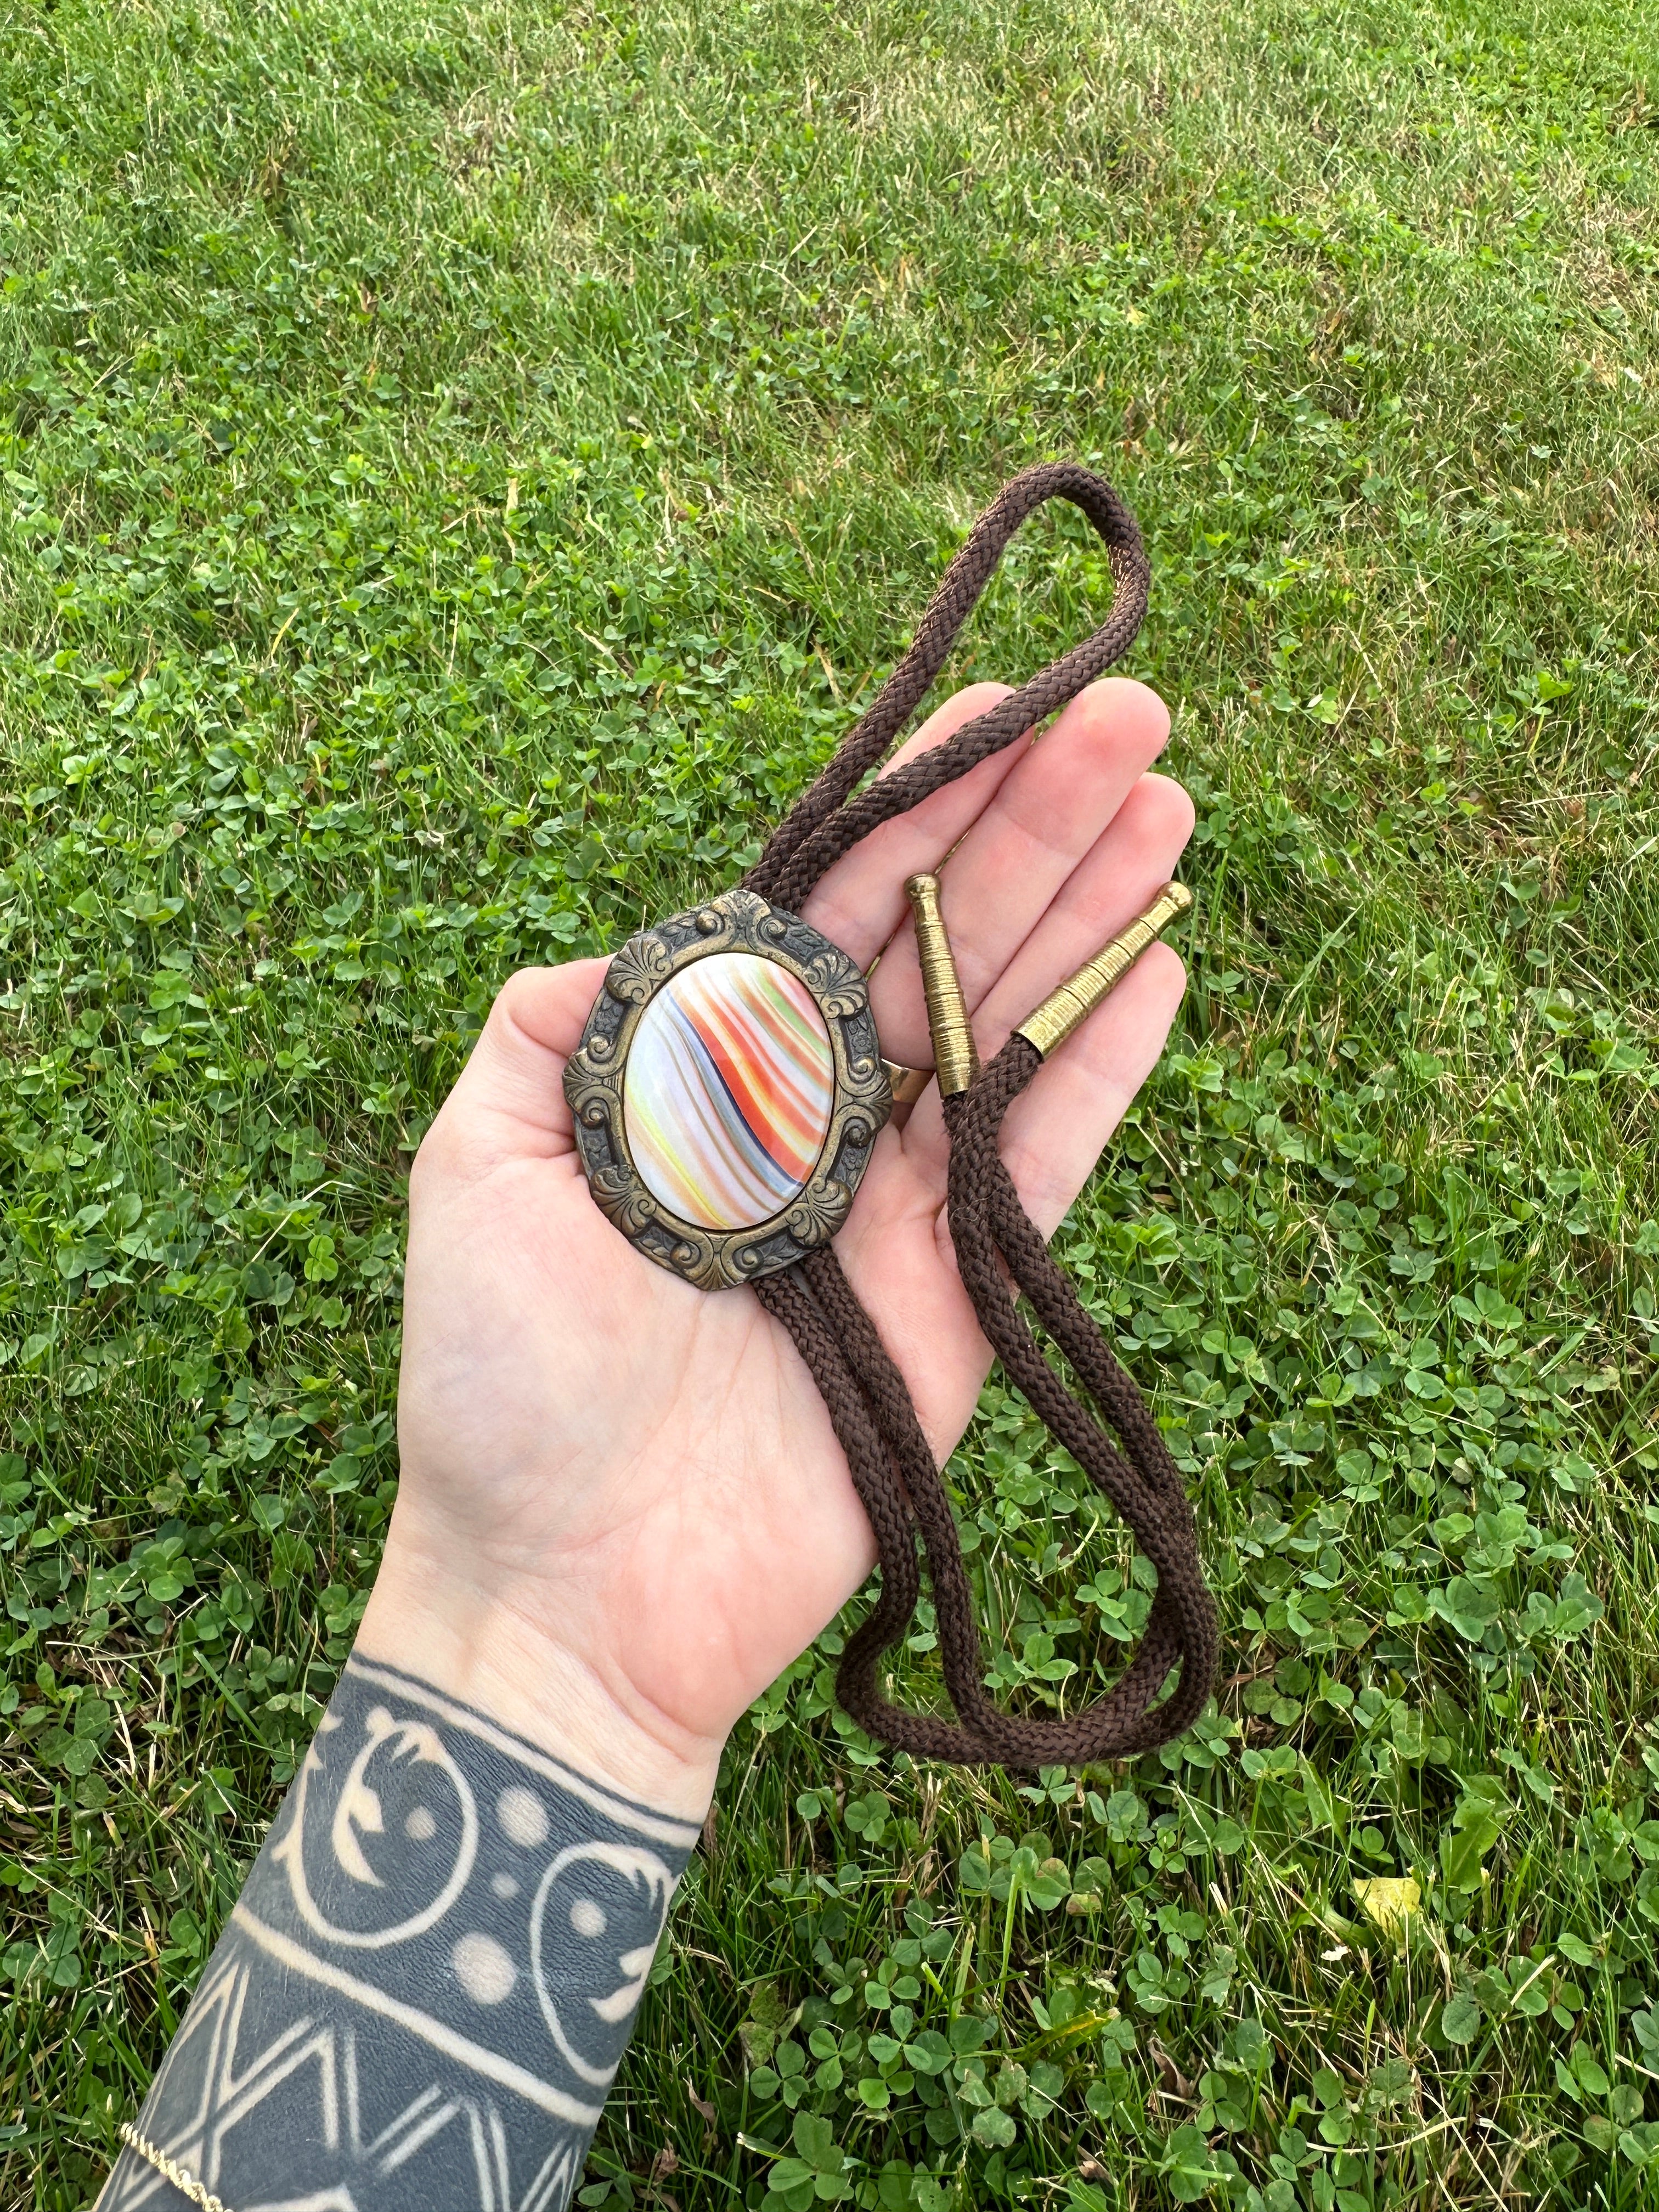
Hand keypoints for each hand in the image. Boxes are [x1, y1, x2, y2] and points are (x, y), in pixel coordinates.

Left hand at [359, 678, 1193, 1813]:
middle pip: (940, 943)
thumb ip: (541, 1036)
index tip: (989, 714)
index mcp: (706, 1076)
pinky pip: (1048, 1158)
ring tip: (1170, 801)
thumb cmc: (498, 1388)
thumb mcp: (474, 1174)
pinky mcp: (963, 1294)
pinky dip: (1104, 1064)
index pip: (826, 910)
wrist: (570, 1589)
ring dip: (1092, 911)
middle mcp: (814, 1120)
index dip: (912, 811)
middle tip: (1130, 717)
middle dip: (1031, 826)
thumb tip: (637, 939)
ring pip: (1010, 1024)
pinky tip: (1159, 963)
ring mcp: (896, 1206)